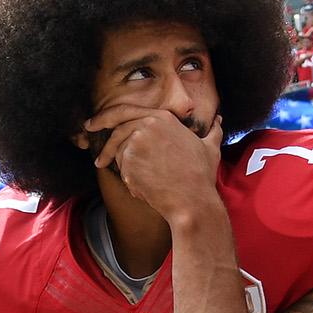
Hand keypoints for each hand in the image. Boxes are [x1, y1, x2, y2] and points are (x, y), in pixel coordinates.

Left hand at [83, 106, 223, 222]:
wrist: (192, 201)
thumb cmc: (201, 177)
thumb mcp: (210, 148)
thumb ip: (213, 131)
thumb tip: (220, 120)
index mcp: (163, 117)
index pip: (125, 110)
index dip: (105, 116)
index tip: (94, 123)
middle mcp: (147, 125)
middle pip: (115, 128)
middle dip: (100, 135)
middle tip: (91, 143)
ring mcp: (136, 143)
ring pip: (119, 152)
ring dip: (123, 166)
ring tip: (137, 179)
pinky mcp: (130, 162)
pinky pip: (122, 169)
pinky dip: (129, 180)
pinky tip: (144, 188)